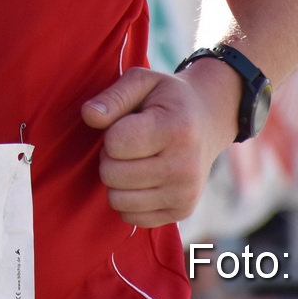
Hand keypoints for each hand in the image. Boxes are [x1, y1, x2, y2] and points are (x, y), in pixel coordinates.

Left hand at [81, 61, 240, 226]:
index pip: (115, 143)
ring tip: (136, 160)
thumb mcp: (143, 81)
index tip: (128, 123)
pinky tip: (142, 179)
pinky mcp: (182, 211)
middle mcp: (185, 166)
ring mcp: (185, 193)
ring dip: (117, 180)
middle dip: (110, 157)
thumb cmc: (168, 98)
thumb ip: (113, 96)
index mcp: (177, 129)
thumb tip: (89, 115)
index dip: (111, 132)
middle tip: (130, 143)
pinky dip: (128, 199)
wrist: (208, 120)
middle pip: (112, 174)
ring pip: (118, 200)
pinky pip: (131, 217)